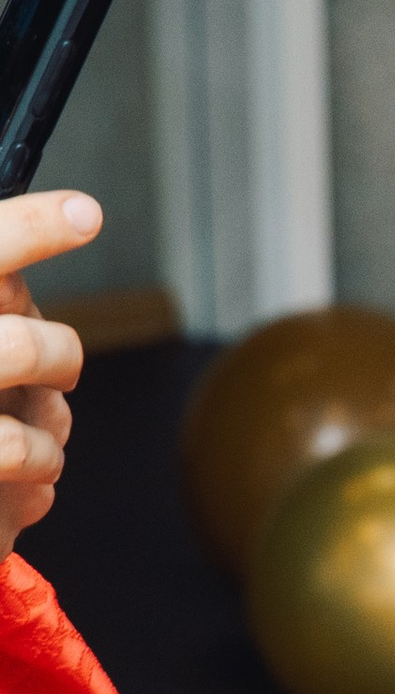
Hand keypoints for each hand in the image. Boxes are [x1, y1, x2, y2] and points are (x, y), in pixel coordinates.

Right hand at [0, 191, 100, 551]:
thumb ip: (1, 310)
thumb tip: (38, 261)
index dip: (30, 230)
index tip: (87, 213)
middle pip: (21, 346)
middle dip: (55, 355)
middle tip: (56, 366)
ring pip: (40, 412)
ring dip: (49, 426)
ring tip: (26, 440)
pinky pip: (34, 470)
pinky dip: (42, 475)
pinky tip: (20, 480)